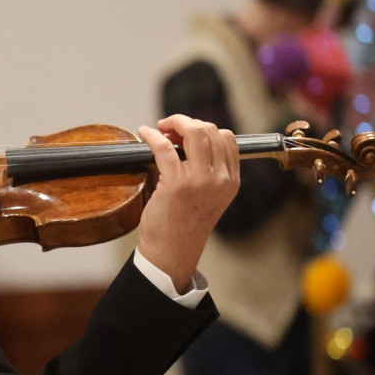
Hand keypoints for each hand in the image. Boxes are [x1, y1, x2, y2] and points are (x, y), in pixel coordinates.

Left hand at [136, 114, 239, 291]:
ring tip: (159, 130)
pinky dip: (152, 136)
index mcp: (230, 180)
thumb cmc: (184, 224)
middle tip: (168, 129)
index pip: (226, 137)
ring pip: (194, 132)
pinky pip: (165, 147)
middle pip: (209, 130)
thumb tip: (188, 139)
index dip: (203, 128)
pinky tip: (144, 134)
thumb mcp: (209, 196)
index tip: (185, 133)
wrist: (172, 252)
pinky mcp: (176, 184)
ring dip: (173, 123)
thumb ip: (209, 171)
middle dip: (186, 123)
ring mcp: (199, 181)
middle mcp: (220, 179)